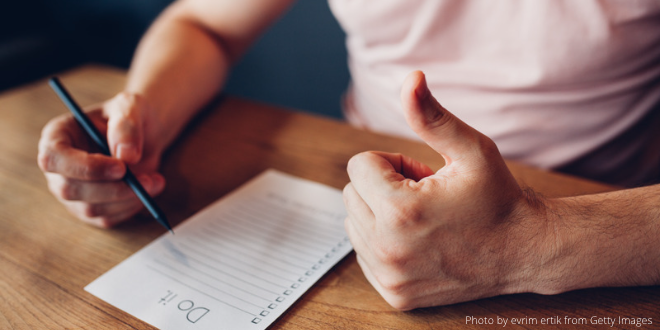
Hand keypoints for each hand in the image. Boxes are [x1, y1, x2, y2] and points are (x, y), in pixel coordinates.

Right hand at [38, 92, 166, 227]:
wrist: (143, 135)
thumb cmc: (130, 116)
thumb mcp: (131, 107)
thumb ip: (126, 125)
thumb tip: (126, 156)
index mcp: (56, 137)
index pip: (53, 159)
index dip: (85, 167)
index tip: (120, 168)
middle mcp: (58, 169)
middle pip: (70, 189)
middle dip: (113, 188)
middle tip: (147, 180)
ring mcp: (72, 192)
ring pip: (91, 208)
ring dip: (128, 199)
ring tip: (155, 181)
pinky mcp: (90, 209)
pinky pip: (107, 218)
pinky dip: (131, 208)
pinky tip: (148, 191)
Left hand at [343, 71, 551, 309]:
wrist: (523, 253)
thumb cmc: (498, 198)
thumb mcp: (471, 150)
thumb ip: (432, 115)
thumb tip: (409, 78)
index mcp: (400, 210)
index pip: (357, 165)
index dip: (392, 162)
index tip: (422, 174)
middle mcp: (388, 248)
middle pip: (351, 193)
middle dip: (382, 187)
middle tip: (424, 195)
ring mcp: (389, 275)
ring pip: (354, 223)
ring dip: (380, 213)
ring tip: (422, 218)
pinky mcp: (394, 294)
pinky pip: (363, 253)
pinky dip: (382, 241)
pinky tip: (418, 241)